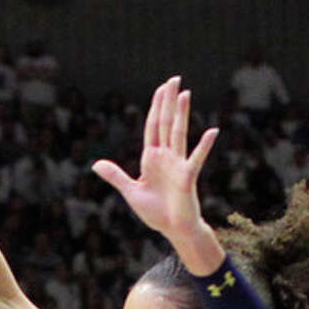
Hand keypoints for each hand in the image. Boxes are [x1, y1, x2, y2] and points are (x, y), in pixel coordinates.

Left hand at [92, 76, 219, 255]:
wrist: (174, 230)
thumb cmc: (156, 212)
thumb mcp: (131, 192)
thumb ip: (116, 176)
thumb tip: (96, 164)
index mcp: (152, 158)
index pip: (153, 126)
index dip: (155, 106)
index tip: (161, 88)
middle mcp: (166, 157)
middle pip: (165, 123)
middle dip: (168, 101)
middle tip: (174, 78)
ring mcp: (178, 165)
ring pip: (178, 134)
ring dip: (181, 114)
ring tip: (185, 93)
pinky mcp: (187, 178)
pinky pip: (196, 159)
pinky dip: (204, 146)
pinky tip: (212, 132)